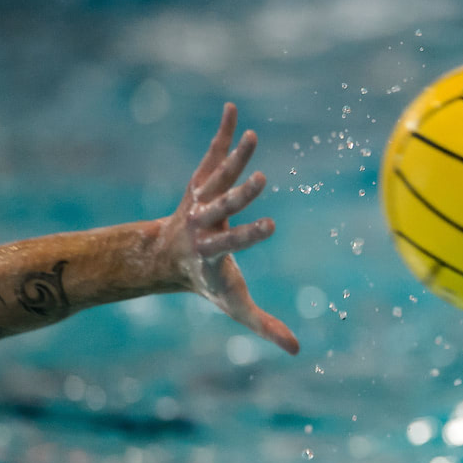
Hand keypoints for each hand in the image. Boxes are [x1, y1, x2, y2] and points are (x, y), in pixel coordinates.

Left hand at [161, 103, 298, 353]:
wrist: (166, 258)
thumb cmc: (208, 284)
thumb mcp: (234, 306)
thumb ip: (264, 326)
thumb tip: (297, 350)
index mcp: (210, 252)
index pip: (231, 242)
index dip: (249, 235)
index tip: (272, 225)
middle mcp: (201, 223)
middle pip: (222, 206)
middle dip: (240, 194)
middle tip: (262, 180)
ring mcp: (198, 200)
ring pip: (217, 177)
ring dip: (235, 158)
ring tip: (253, 137)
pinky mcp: (200, 183)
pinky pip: (212, 157)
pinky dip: (223, 135)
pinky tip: (233, 111)